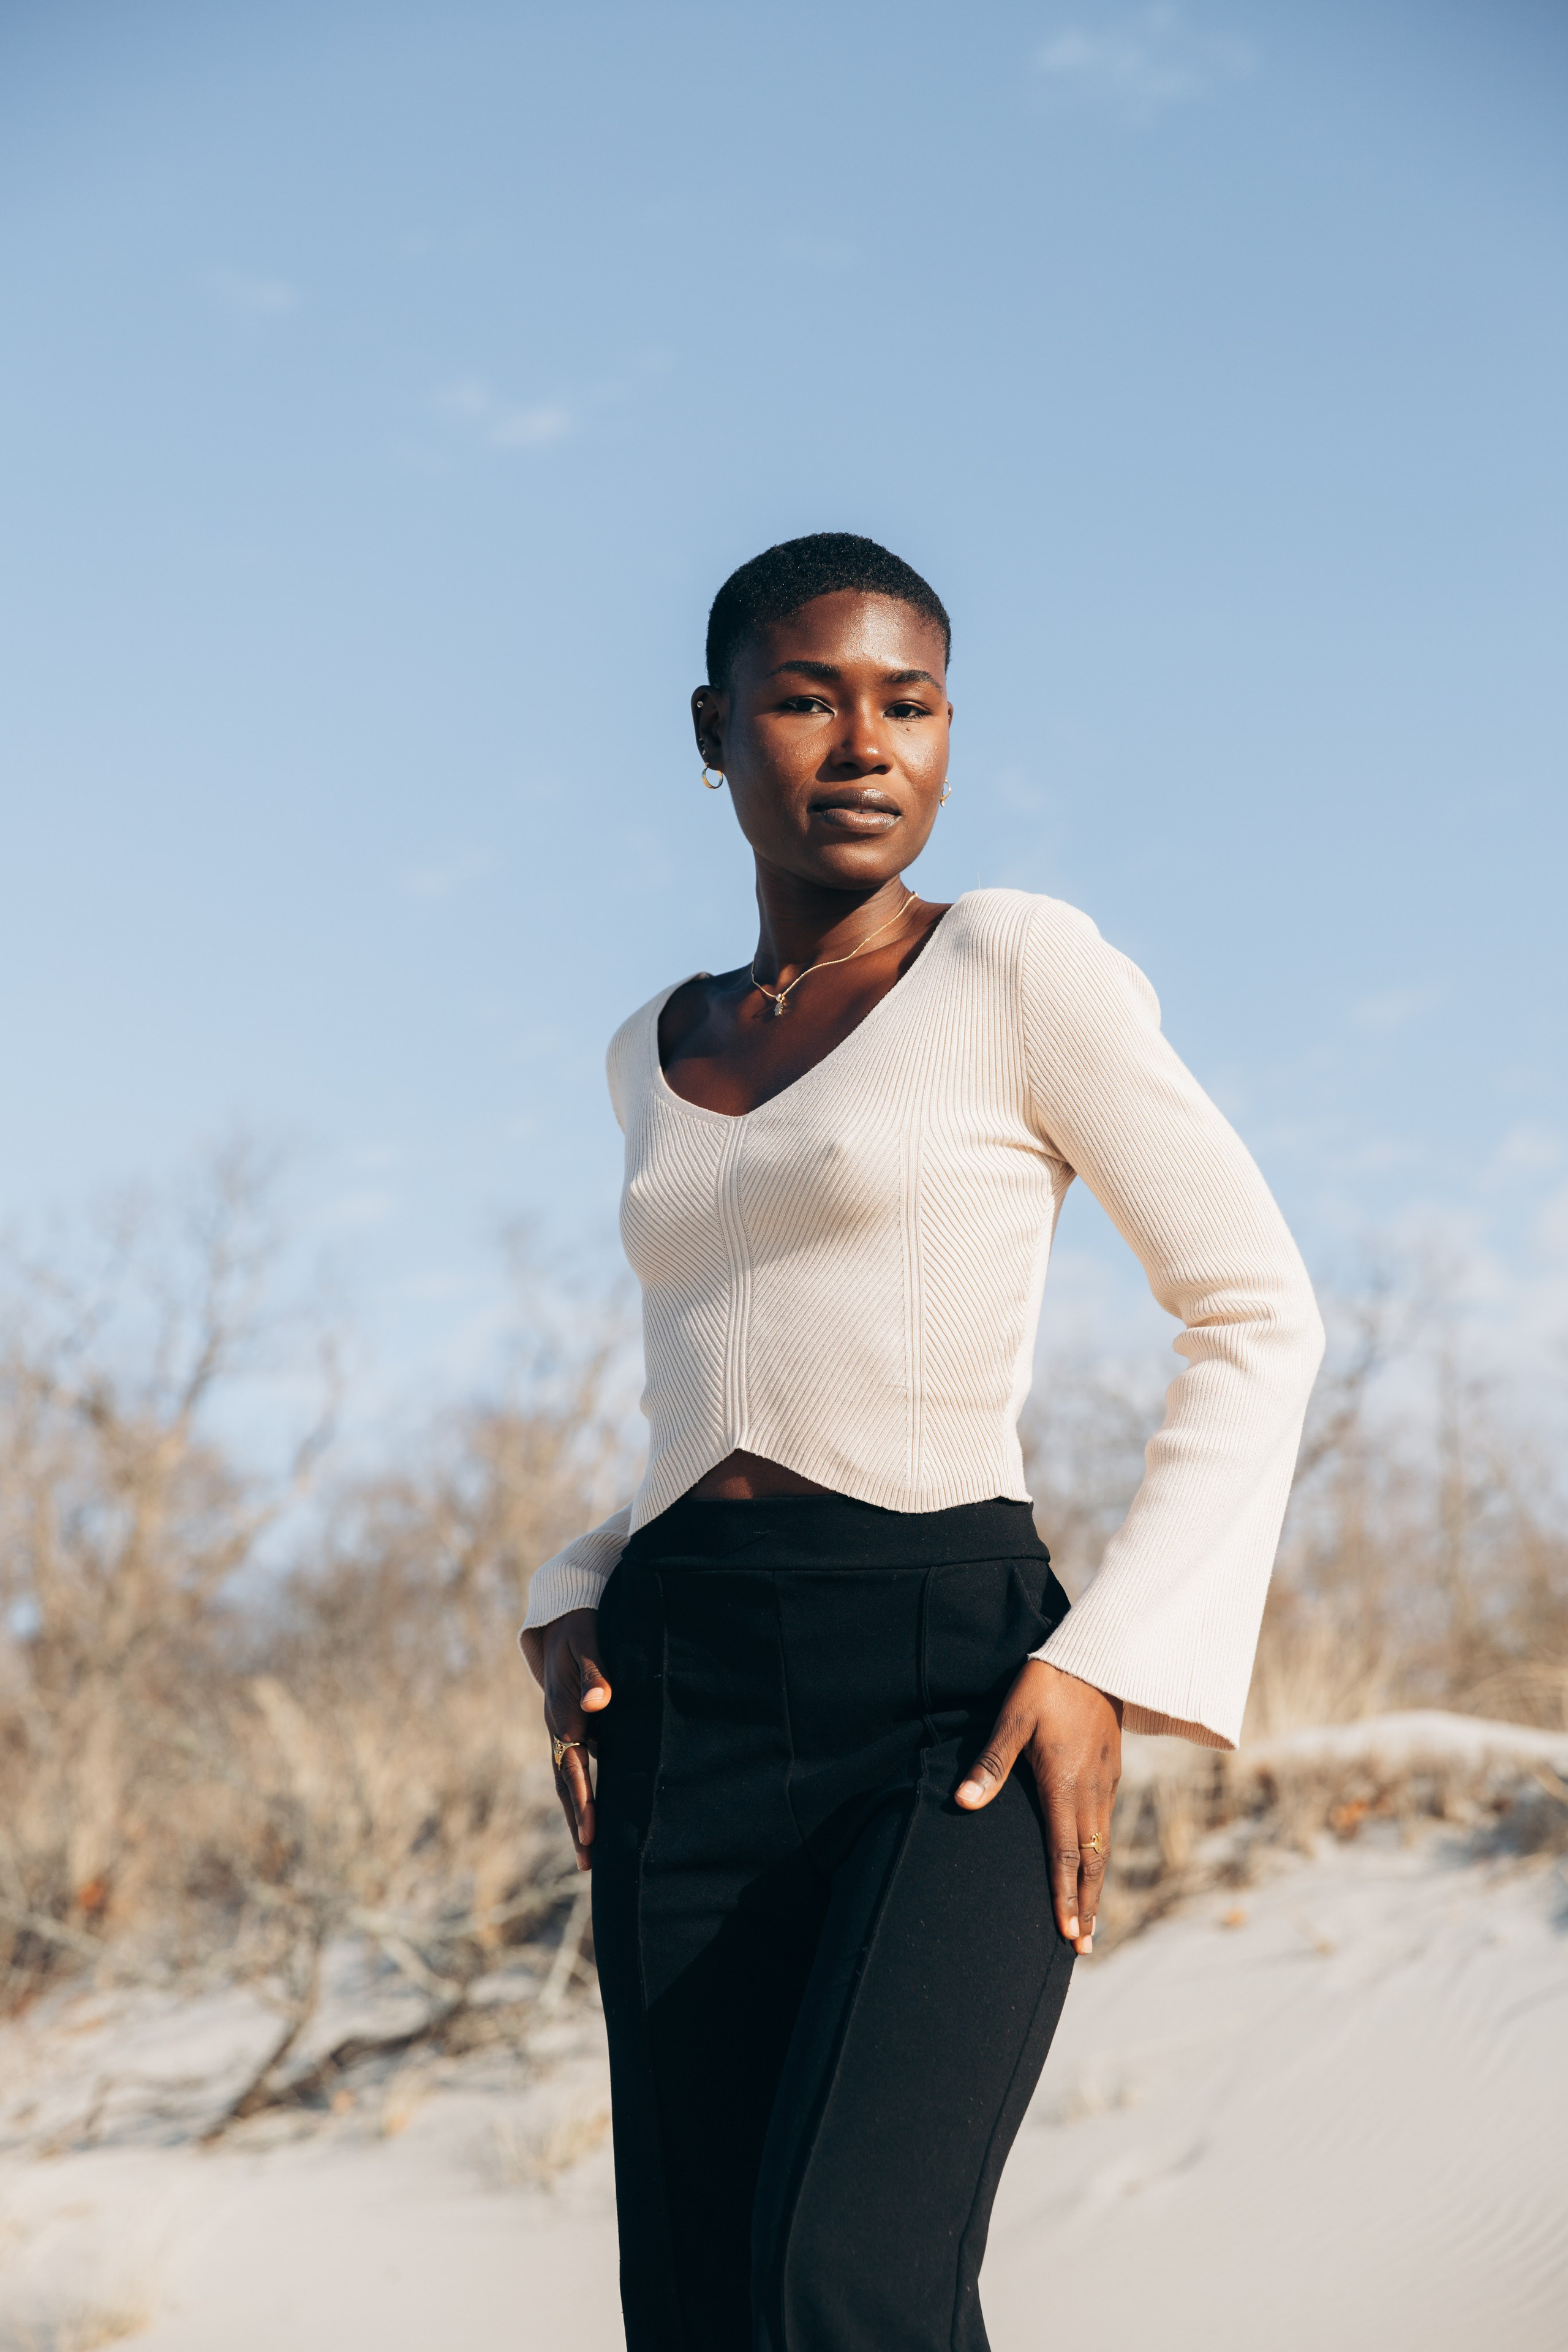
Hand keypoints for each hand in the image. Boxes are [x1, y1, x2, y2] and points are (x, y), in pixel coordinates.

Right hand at [538, 1609, 611, 1871]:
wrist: (560, 1619)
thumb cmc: (579, 1630)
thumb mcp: (586, 1641)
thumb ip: (595, 1670)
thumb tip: (599, 1702)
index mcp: (562, 1712)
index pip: (571, 1763)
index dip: (582, 1796)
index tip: (591, 1829)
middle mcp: (558, 1726)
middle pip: (564, 1782)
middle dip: (576, 1821)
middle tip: (588, 1861)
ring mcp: (563, 1729)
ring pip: (567, 1780)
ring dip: (577, 1815)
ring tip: (588, 1855)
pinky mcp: (573, 1728)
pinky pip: (576, 1768)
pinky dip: (583, 1795)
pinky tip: (595, 1818)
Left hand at [956, 1659, 1121, 1953]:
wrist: (1096, 1657)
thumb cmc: (1046, 1686)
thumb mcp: (1011, 1718)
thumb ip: (990, 1762)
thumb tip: (963, 1802)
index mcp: (1064, 1783)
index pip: (1064, 1851)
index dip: (1064, 1894)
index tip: (1066, 1932)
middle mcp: (1090, 1791)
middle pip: (1090, 1860)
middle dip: (1085, 1905)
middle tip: (1082, 1947)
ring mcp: (1104, 1783)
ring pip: (1102, 1846)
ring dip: (1095, 1887)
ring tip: (1090, 1923)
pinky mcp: (1110, 1773)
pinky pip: (1107, 1826)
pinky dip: (1101, 1857)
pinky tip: (1095, 1869)